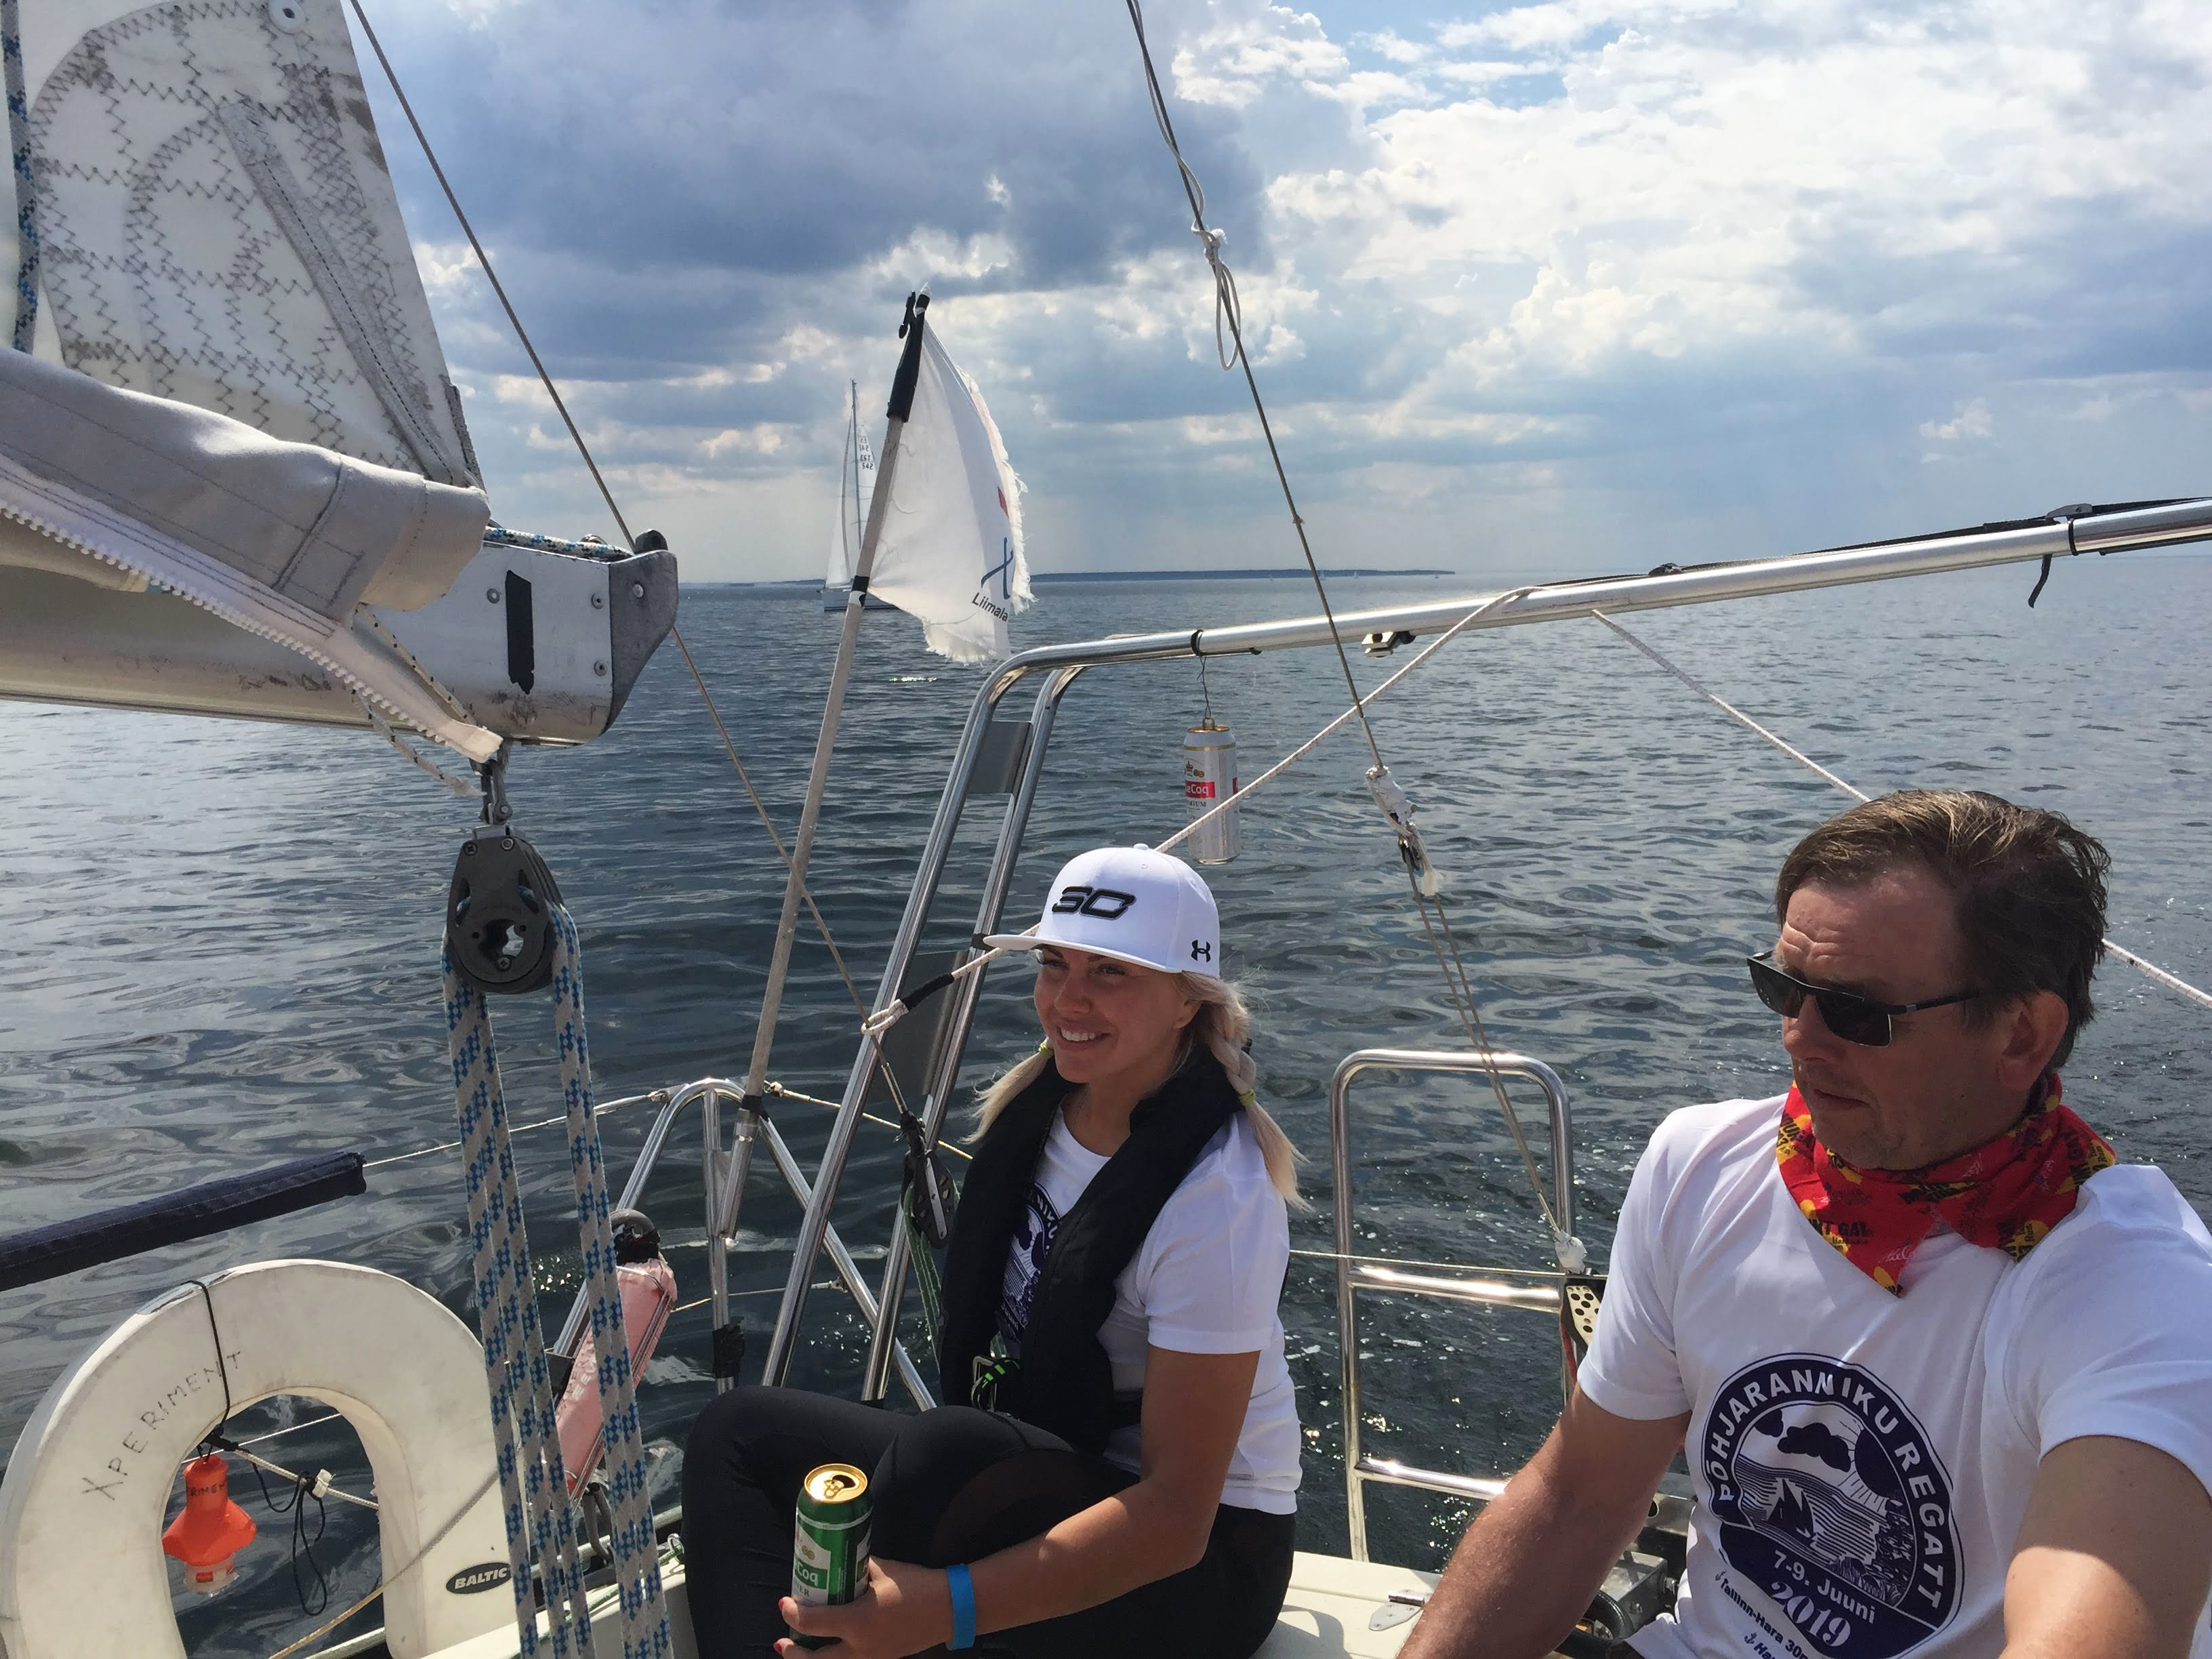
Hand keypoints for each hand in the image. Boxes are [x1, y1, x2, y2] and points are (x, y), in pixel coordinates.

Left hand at [777, 1557, 954, 1658]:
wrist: (949, 1608)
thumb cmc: (916, 1585)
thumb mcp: (883, 1570)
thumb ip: (857, 1569)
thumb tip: (838, 1561)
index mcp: (858, 1621)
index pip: (813, 1623)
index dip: (792, 1614)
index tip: (785, 1604)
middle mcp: (861, 1646)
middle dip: (793, 1653)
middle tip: (781, 1640)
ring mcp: (872, 1658)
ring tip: (799, 1651)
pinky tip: (830, 1650)